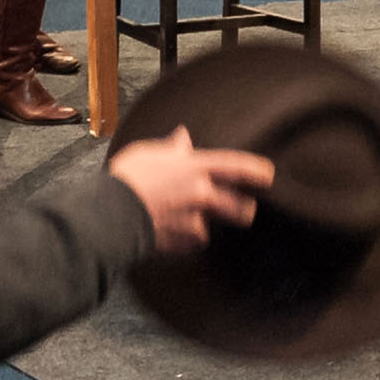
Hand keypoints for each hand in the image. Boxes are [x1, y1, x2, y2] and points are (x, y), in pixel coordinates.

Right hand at [107, 127, 268, 253]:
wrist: (111, 214)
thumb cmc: (127, 177)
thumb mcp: (149, 152)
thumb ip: (172, 148)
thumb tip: (182, 137)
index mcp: (196, 167)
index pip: (239, 167)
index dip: (258, 172)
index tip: (268, 175)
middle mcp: (202, 194)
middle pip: (242, 208)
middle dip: (244, 209)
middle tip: (241, 208)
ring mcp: (195, 221)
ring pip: (213, 227)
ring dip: (205, 225)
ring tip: (188, 221)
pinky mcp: (183, 243)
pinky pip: (192, 242)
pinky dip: (185, 239)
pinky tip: (172, 232)